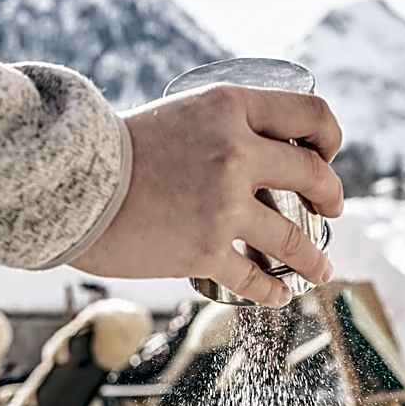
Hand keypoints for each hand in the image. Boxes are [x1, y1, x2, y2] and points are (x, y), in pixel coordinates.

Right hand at [73, 84, 342, 305]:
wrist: (71, 184)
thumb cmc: (117, 150)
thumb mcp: (179, 114)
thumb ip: (220, 127)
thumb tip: (256, 149)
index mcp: (230, 109)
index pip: (309, 116)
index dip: (329, 137)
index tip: (326, 157)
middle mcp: (236, 154)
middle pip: (314, 176)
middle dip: (332, 196)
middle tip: (332, 209)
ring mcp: (223, 206)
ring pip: (295, 238)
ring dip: (315, 258)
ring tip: (322, 269)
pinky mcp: (204, 251)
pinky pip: (255, 279)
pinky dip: (273, 292)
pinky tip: (280, 296)